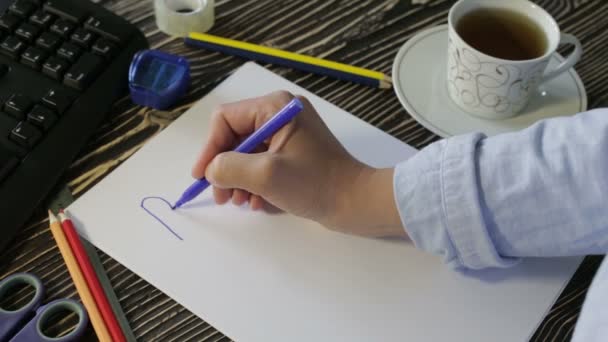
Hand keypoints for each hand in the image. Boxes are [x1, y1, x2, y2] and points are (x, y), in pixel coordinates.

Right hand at [192, 91, 406, 237]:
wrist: (356, 203)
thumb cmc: (315, 184)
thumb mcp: (265, 175)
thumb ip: (229, 168)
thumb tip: (211, 170)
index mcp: (276, 108)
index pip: (226, 119)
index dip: (210, 148)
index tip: (202, 177)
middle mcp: (281, 114)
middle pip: (235, 137)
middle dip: (225, 169)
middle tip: (222, 198)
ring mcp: (289, 134)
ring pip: (247, 153)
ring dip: (239, 180)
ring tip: (242, 203)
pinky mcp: (294, 153)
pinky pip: (263, 163)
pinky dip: (256, 183)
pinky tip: (259, 203)